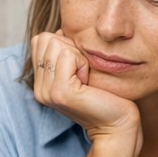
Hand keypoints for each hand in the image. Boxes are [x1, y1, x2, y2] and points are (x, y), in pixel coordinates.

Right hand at [31, 31, 139, 153]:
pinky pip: (67, 55)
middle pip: (46, 39)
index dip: (65, 45)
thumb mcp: (80, 70)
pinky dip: (83, 63)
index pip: (41, 39)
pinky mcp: (60, 92)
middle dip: (71, 48)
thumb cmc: (106, 95)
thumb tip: (59, 31)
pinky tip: (89, 83)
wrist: (118, 125)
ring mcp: (47, 91)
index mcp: (41, 83)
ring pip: (56, 44)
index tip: (80, 69)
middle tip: (84, 75)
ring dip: (78, 56)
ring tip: (87, 79)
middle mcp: (39, 89)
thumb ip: (65, 52)